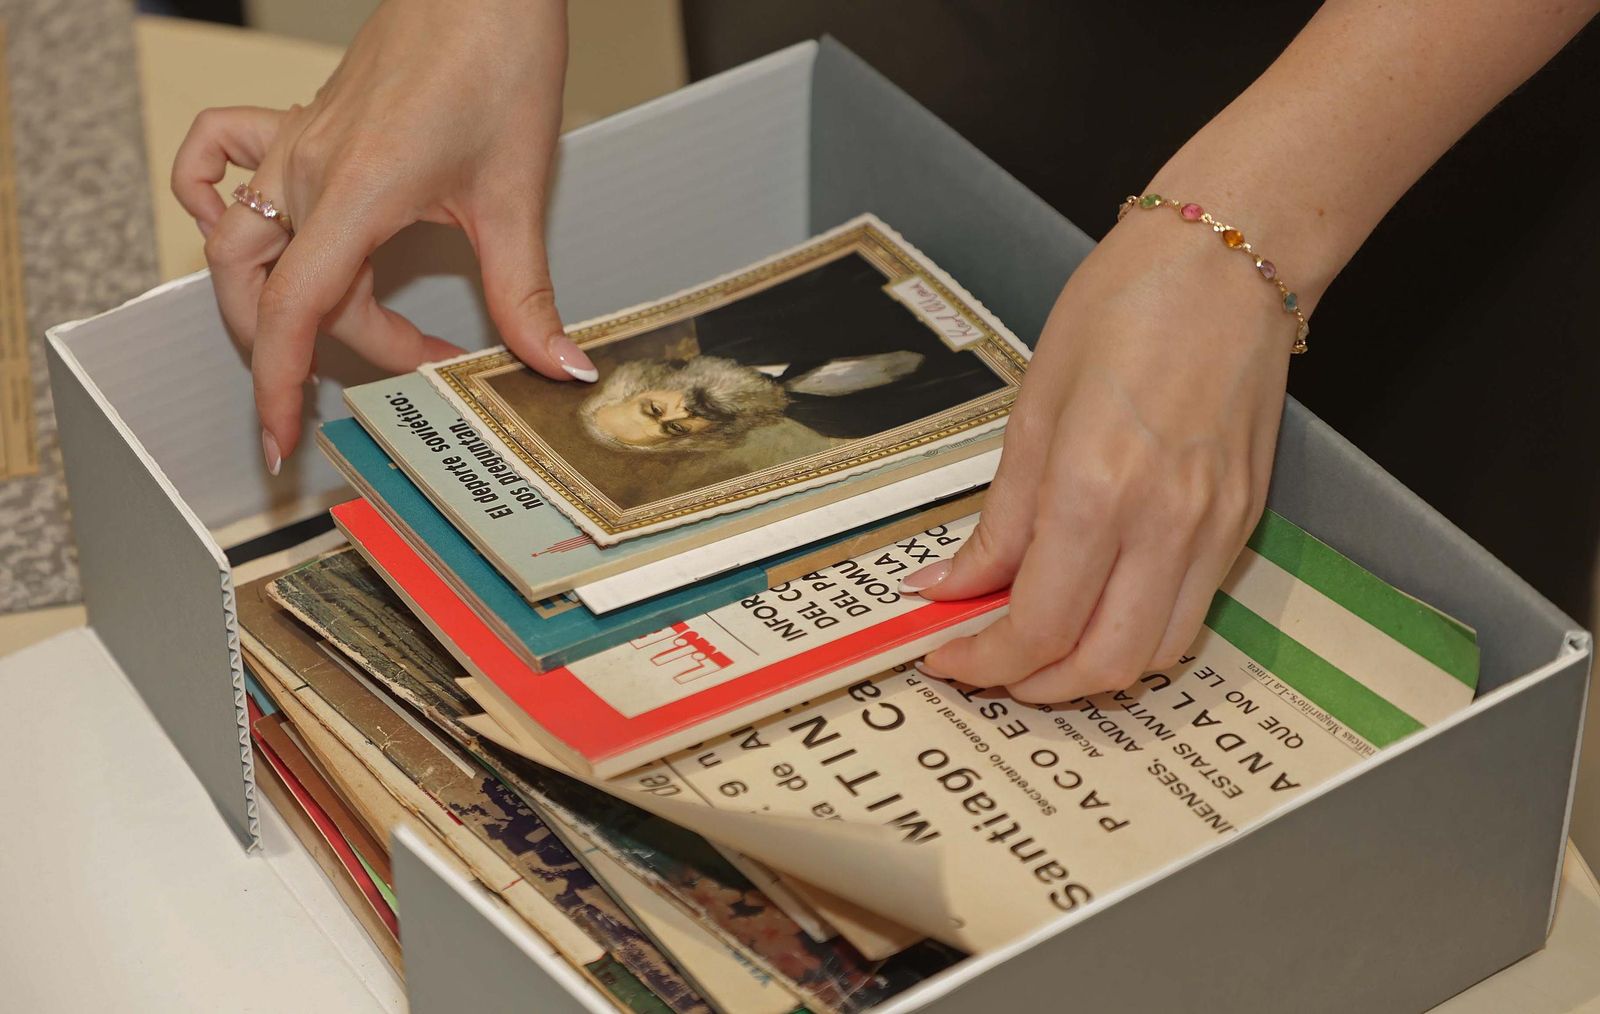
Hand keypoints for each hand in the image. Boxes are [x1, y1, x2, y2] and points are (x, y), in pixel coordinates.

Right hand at [171, 0, 588, 473]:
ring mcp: (294, 145)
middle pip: (270, 293)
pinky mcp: (301, 122)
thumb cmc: (495, 55)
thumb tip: (553, 364)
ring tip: (356, 327)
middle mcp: (306, 171)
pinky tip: (260, 232)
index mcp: (353, 194)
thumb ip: (526, 293)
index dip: (279, 386)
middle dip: (317, 352)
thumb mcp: (516, 195)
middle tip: (398, 371)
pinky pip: (219, 161)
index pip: (293, 313)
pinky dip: (218, 202)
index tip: (281, 438)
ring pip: (241, 243)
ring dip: (283, 301)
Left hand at [909, 209, 1293, 701]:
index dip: (984, 658)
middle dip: (1034, 685)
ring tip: (1039, 650)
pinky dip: (1137, 635)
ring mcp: (1215, 528)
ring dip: (1090, 674)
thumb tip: (948, 585)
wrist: (1227, 260)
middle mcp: (1165, 522)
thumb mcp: (1034, 408)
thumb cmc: (1125, 307)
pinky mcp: (1244, 522)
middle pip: (1103, 663)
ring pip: (1156, 654)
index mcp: (1096, 486)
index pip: (1038, 624)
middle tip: (989, 666)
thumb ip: (1000, 518)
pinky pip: (1190, 613)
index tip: (946, 655)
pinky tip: (1096, 610)